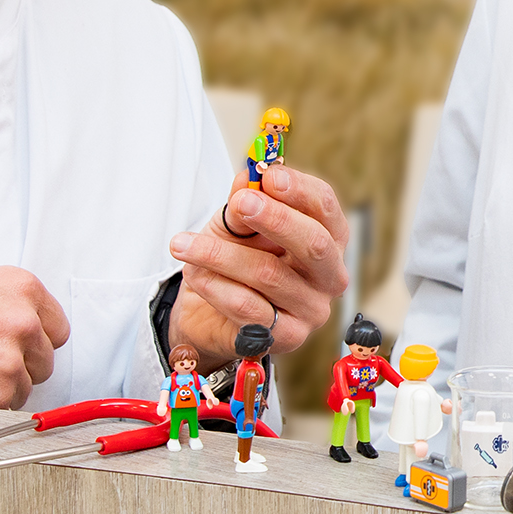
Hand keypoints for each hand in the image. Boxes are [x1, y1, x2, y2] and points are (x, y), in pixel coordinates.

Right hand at [0, 266, 70, 409]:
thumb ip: (13, 300)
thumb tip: (35, 322)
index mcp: (23, 289)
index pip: (58, 328)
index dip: (36, 340)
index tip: (19, 345)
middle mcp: (23, 322)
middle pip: (45, 360)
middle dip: (20, 363)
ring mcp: (11, 360)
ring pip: (26, 386)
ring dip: (2, 385)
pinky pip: (7, 407)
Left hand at [168, 165, 350, 367]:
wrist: (208, 312)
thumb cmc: (232, 260)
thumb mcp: (234, 224)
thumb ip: (244, 201)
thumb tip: (248, 179)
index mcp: (327, 237)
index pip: (324, 207)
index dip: (299, 189)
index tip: (268, 176)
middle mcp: (329, 274)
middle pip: (315, 243)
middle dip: (275, 219)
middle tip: (240, 204)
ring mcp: (312, 309)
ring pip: (269, 274)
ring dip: (220, 254)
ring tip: (184, 244)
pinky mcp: (288, 337)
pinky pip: (248, 307)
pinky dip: (216, 286)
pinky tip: (195, 274)